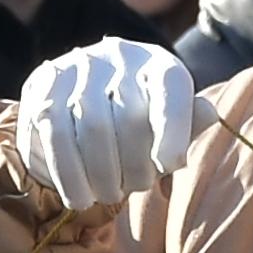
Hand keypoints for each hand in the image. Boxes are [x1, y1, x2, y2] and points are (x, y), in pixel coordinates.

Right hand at [5, 40, 202, 218]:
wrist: (83, 107)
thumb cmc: (142, 125)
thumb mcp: (171, 125)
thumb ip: (189, 122)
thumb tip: (209, 114)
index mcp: (158, 64)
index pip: (170, 94)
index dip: (173, 133)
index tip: (171, 165)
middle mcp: (118, 56)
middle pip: (129, 118)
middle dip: (135, 165)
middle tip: (135, 187)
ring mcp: (77, 67)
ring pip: (90, 128)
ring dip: (101, 174)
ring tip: (108, 196)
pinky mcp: (43, 85)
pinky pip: (54, 135)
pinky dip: (68, 175)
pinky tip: (79, 197)